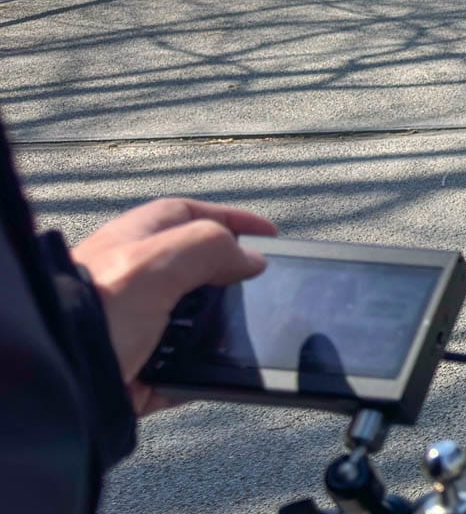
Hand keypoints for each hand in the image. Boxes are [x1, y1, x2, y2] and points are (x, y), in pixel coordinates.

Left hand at [70, 199, 277, 415]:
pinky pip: (186, 367)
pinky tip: (225, 370)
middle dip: (232, 275)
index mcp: (133, 242)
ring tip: (251, 328)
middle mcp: (133, 281)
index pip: (190, 215)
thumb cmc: (92, 314)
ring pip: (194, 320)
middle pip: (197, 268)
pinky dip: (207, 369)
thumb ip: (210, 248)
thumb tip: (251, 260)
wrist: (59, 385)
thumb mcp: (155, 263)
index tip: (270, 234)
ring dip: (222, 324)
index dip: (231, 220)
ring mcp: (136, 326)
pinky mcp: (140, 369)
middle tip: (264, 284)